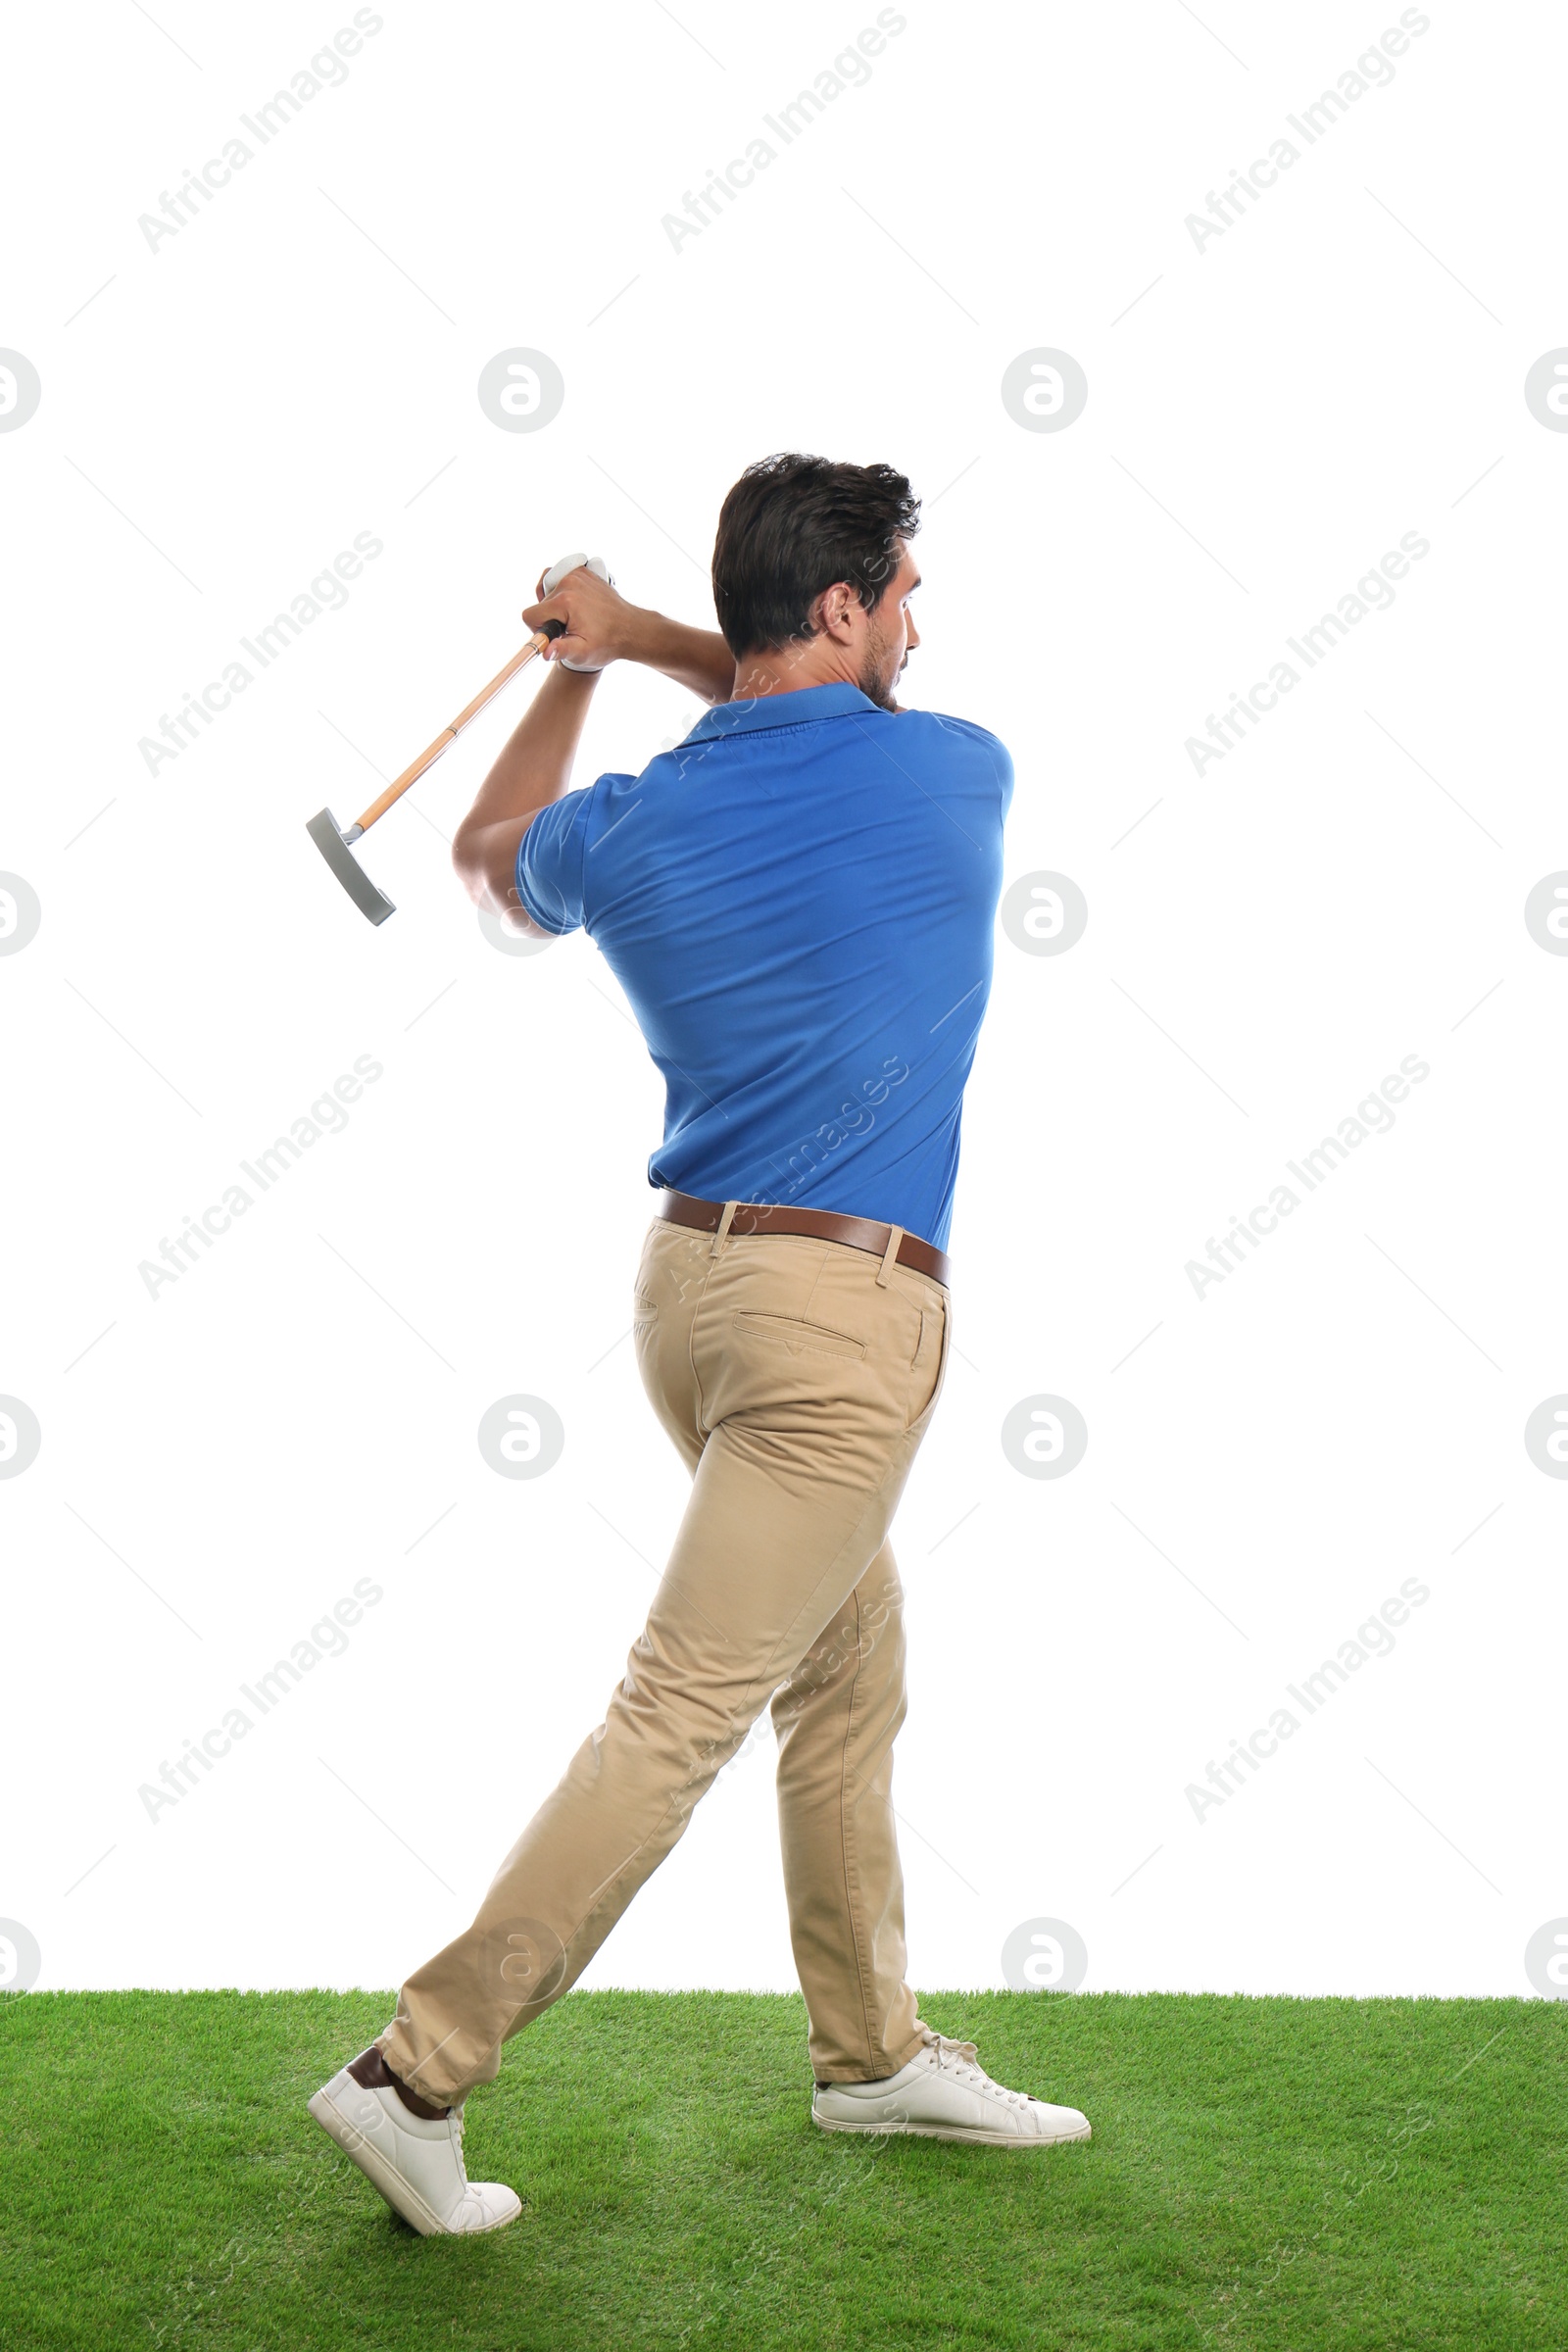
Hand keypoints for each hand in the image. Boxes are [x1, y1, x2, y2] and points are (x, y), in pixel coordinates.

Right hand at [522, 563, 639, 673]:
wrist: (631, 629)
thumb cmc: (607, 643)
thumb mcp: (583, 652)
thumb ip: (561, 650)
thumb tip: (545, 651)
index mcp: (565, 601)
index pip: (531, 615)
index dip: (539, 629)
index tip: (556, 635)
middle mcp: (569, 582)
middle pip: (540, 602)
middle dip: (550, 617)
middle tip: (570, 627)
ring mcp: (577, 573)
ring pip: (547, 588)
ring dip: (554, 603)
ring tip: (572, 615)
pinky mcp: (583, 571)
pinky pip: (560, 578)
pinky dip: (564, 591)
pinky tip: (577, 604)